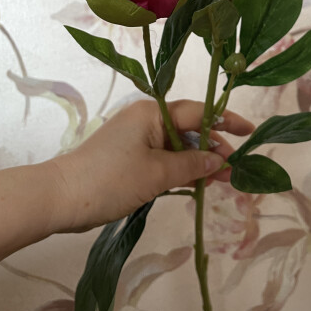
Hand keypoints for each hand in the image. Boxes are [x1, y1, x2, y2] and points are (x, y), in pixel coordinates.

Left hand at [48, 98, 254, 232]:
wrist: (60, 199)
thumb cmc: (110, 179)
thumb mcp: (157, 174)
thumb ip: (192, 165)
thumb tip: (219, 160)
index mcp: (152, 113)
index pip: (198, 112)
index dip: (226, 121)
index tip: (250, 132)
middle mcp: (146, 120)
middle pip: (189, 129)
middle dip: (214, 147)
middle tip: (236, 168)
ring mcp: (136, 139)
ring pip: (178, 146)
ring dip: (199, 162)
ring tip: (223, 181)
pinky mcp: (129, 158)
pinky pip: (164, 158)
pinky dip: (181, 169)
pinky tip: (197, 184)